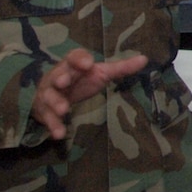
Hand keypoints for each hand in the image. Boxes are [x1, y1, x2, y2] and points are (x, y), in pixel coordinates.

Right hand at [32, 48, 148, 140]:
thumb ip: (120, 68)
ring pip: (49, 97)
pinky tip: (59, 134)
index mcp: (73, 65)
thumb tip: (145, 59)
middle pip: (58, 75)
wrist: (52, 93)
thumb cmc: (80, 80)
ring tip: (63, 110)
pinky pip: (48, 118)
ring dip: (55, 103)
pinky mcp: (46, 111)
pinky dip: (53, 125)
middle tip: (64, 82)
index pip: (74, 57)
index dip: (80, 59)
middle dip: (61, 78)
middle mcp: (58, 77)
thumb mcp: (100, 73)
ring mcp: (49, 94)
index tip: (87, 64)